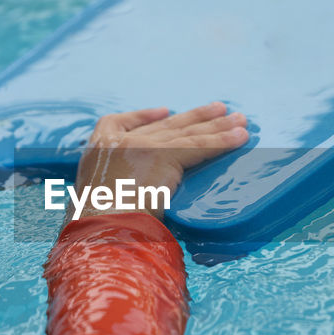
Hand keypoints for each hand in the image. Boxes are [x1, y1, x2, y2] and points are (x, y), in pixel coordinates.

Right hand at [72, 102, 247, 220]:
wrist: (102, 226)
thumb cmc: (96, 225)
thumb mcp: (93, 202)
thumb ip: (111, 192)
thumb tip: (126, 203)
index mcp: (97, 150)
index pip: (116, 122)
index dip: (143, 116)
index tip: (164, 112)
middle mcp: (120, 141)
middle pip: (165, 125)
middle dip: (195, 117)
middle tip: (219, 108)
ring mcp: (142, 146)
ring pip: (186, 133)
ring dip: (217, 126)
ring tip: (241, 120)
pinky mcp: (164, 156)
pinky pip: (199, 146)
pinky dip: (222, 141)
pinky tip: (240, 137)